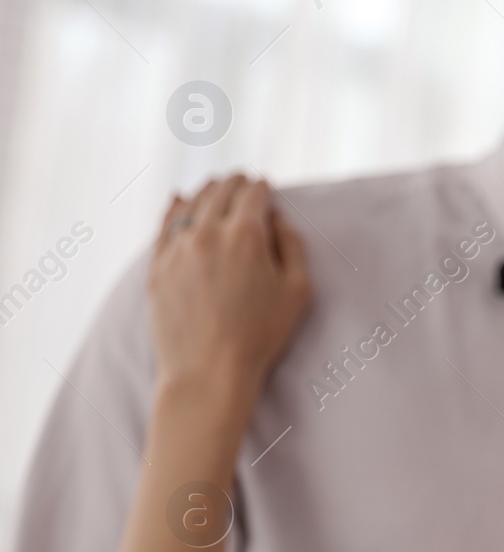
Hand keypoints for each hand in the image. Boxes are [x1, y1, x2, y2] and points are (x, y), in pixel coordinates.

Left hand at [149, 175, 311, 399]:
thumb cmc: (261, 335)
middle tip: (243, 179)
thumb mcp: (298, 291)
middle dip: (235, 182)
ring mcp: (176, 249)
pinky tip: (178, 199)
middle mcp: (207, 234)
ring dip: (207, 191)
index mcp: (246, 236)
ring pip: (190, 205)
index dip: (263, 186)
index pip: (253, 194)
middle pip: (220, 192)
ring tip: (216, 186)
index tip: (267, 186)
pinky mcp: (157, 268)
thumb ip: (292, 246)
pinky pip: (164, 226)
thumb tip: (277, 218)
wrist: (208, 372)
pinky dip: (173, 208)